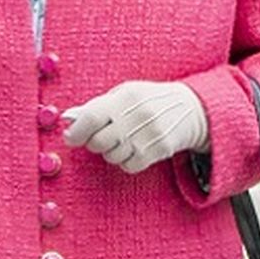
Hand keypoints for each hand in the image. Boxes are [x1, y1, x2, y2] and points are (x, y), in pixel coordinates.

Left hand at [63, 80, 208, 172]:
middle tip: (98, 137)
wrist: (190, 108)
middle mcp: (138, 115)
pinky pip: (129, 165)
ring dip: (110, 151)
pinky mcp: (159, 150)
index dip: (76, 130)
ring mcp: (150, 134)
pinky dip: (126, 160)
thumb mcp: (125, 93)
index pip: (92, 117)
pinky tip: (134, 148)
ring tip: (121, 139)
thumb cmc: (149, 99)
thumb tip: (69, 119)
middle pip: (99, 142)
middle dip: (93, 142)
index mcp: (127, 96)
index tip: (70, 137)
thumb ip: (98, 105)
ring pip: (112, 156)